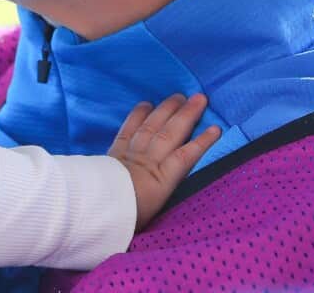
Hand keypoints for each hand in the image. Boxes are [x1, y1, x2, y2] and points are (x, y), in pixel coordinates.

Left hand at [108, 94, 220, 230]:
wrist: (97, 210)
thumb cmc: (128, 218)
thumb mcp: (154, 213)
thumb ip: (165, 193)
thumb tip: (174, 181)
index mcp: (161, 181)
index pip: (185, 157)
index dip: (201, 142)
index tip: (216, 128)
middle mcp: (149, 161)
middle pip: (170, 134)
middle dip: (187, 115)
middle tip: (200, 98)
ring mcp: (132, 152)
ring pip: (151, 126)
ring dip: (166, 109)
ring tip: (179, 96)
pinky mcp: (115, 149)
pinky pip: (128, 128)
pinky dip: (137, 114)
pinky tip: (146, 104)